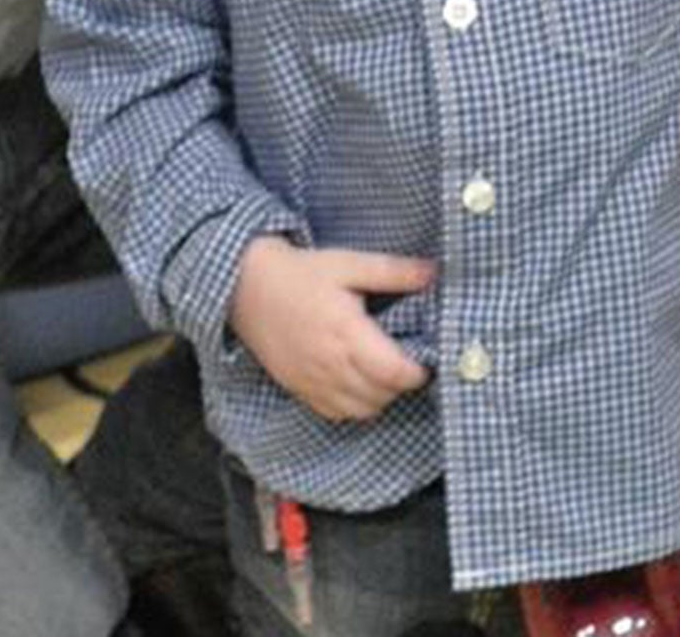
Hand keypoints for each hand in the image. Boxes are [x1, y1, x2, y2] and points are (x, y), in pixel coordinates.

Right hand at [229, 236, 433, 421]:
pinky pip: (336, 415)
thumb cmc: (300, 273)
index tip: (425, 358)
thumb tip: (434, 273)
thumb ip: (393, 271)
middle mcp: (330, 364)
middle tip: (406, 360)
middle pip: (382, 395)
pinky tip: (357, 382)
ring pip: (362, 411)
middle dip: (402, 383)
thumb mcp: (348, 263)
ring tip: (383, 371)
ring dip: (380, 396)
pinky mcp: (299, 389)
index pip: (395, 372)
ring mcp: (313, 382)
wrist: (245, 286)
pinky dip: (355, 406)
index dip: (418, 371)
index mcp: (347, 332)